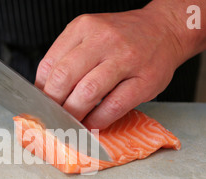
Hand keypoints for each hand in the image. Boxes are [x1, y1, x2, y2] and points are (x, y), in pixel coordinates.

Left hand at [35, 9, 183, 129]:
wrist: (165, 30)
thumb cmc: (123, 38)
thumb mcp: (90, 35)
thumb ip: (67, 57)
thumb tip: (43, 92)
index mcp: (83, 28)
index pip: (50, 64)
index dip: (40, 91)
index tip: (40, 106)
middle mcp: (103, 40)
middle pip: (64, 78)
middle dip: (54, 104)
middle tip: (53, 117)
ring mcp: (126, 59)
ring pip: (87, 93)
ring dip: (74, 114)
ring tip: (70, 122)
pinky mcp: (145, 80)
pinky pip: (114, 106)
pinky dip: (98, 120)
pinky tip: (91, 124)